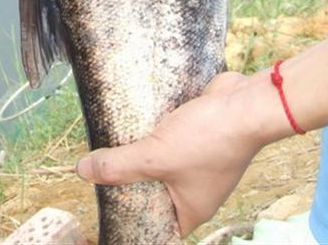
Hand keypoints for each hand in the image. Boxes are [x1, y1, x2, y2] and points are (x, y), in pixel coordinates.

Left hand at [76, 71, 277, 236]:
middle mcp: (196, 190)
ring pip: (161, 161)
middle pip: (153, 190)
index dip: (130, 217)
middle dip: (130, 178)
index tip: (105, 205)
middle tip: (101, 168)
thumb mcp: (155, 156)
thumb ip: (119, 165)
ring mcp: (198, 161)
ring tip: (113, 143)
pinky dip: (156, 131)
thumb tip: (82, 171)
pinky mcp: (199, 134)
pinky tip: (136, 120)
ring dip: (142, 151)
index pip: (154, 225)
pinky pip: (171, 138)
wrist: (245, 103)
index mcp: (191, 210)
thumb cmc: (208, 139)